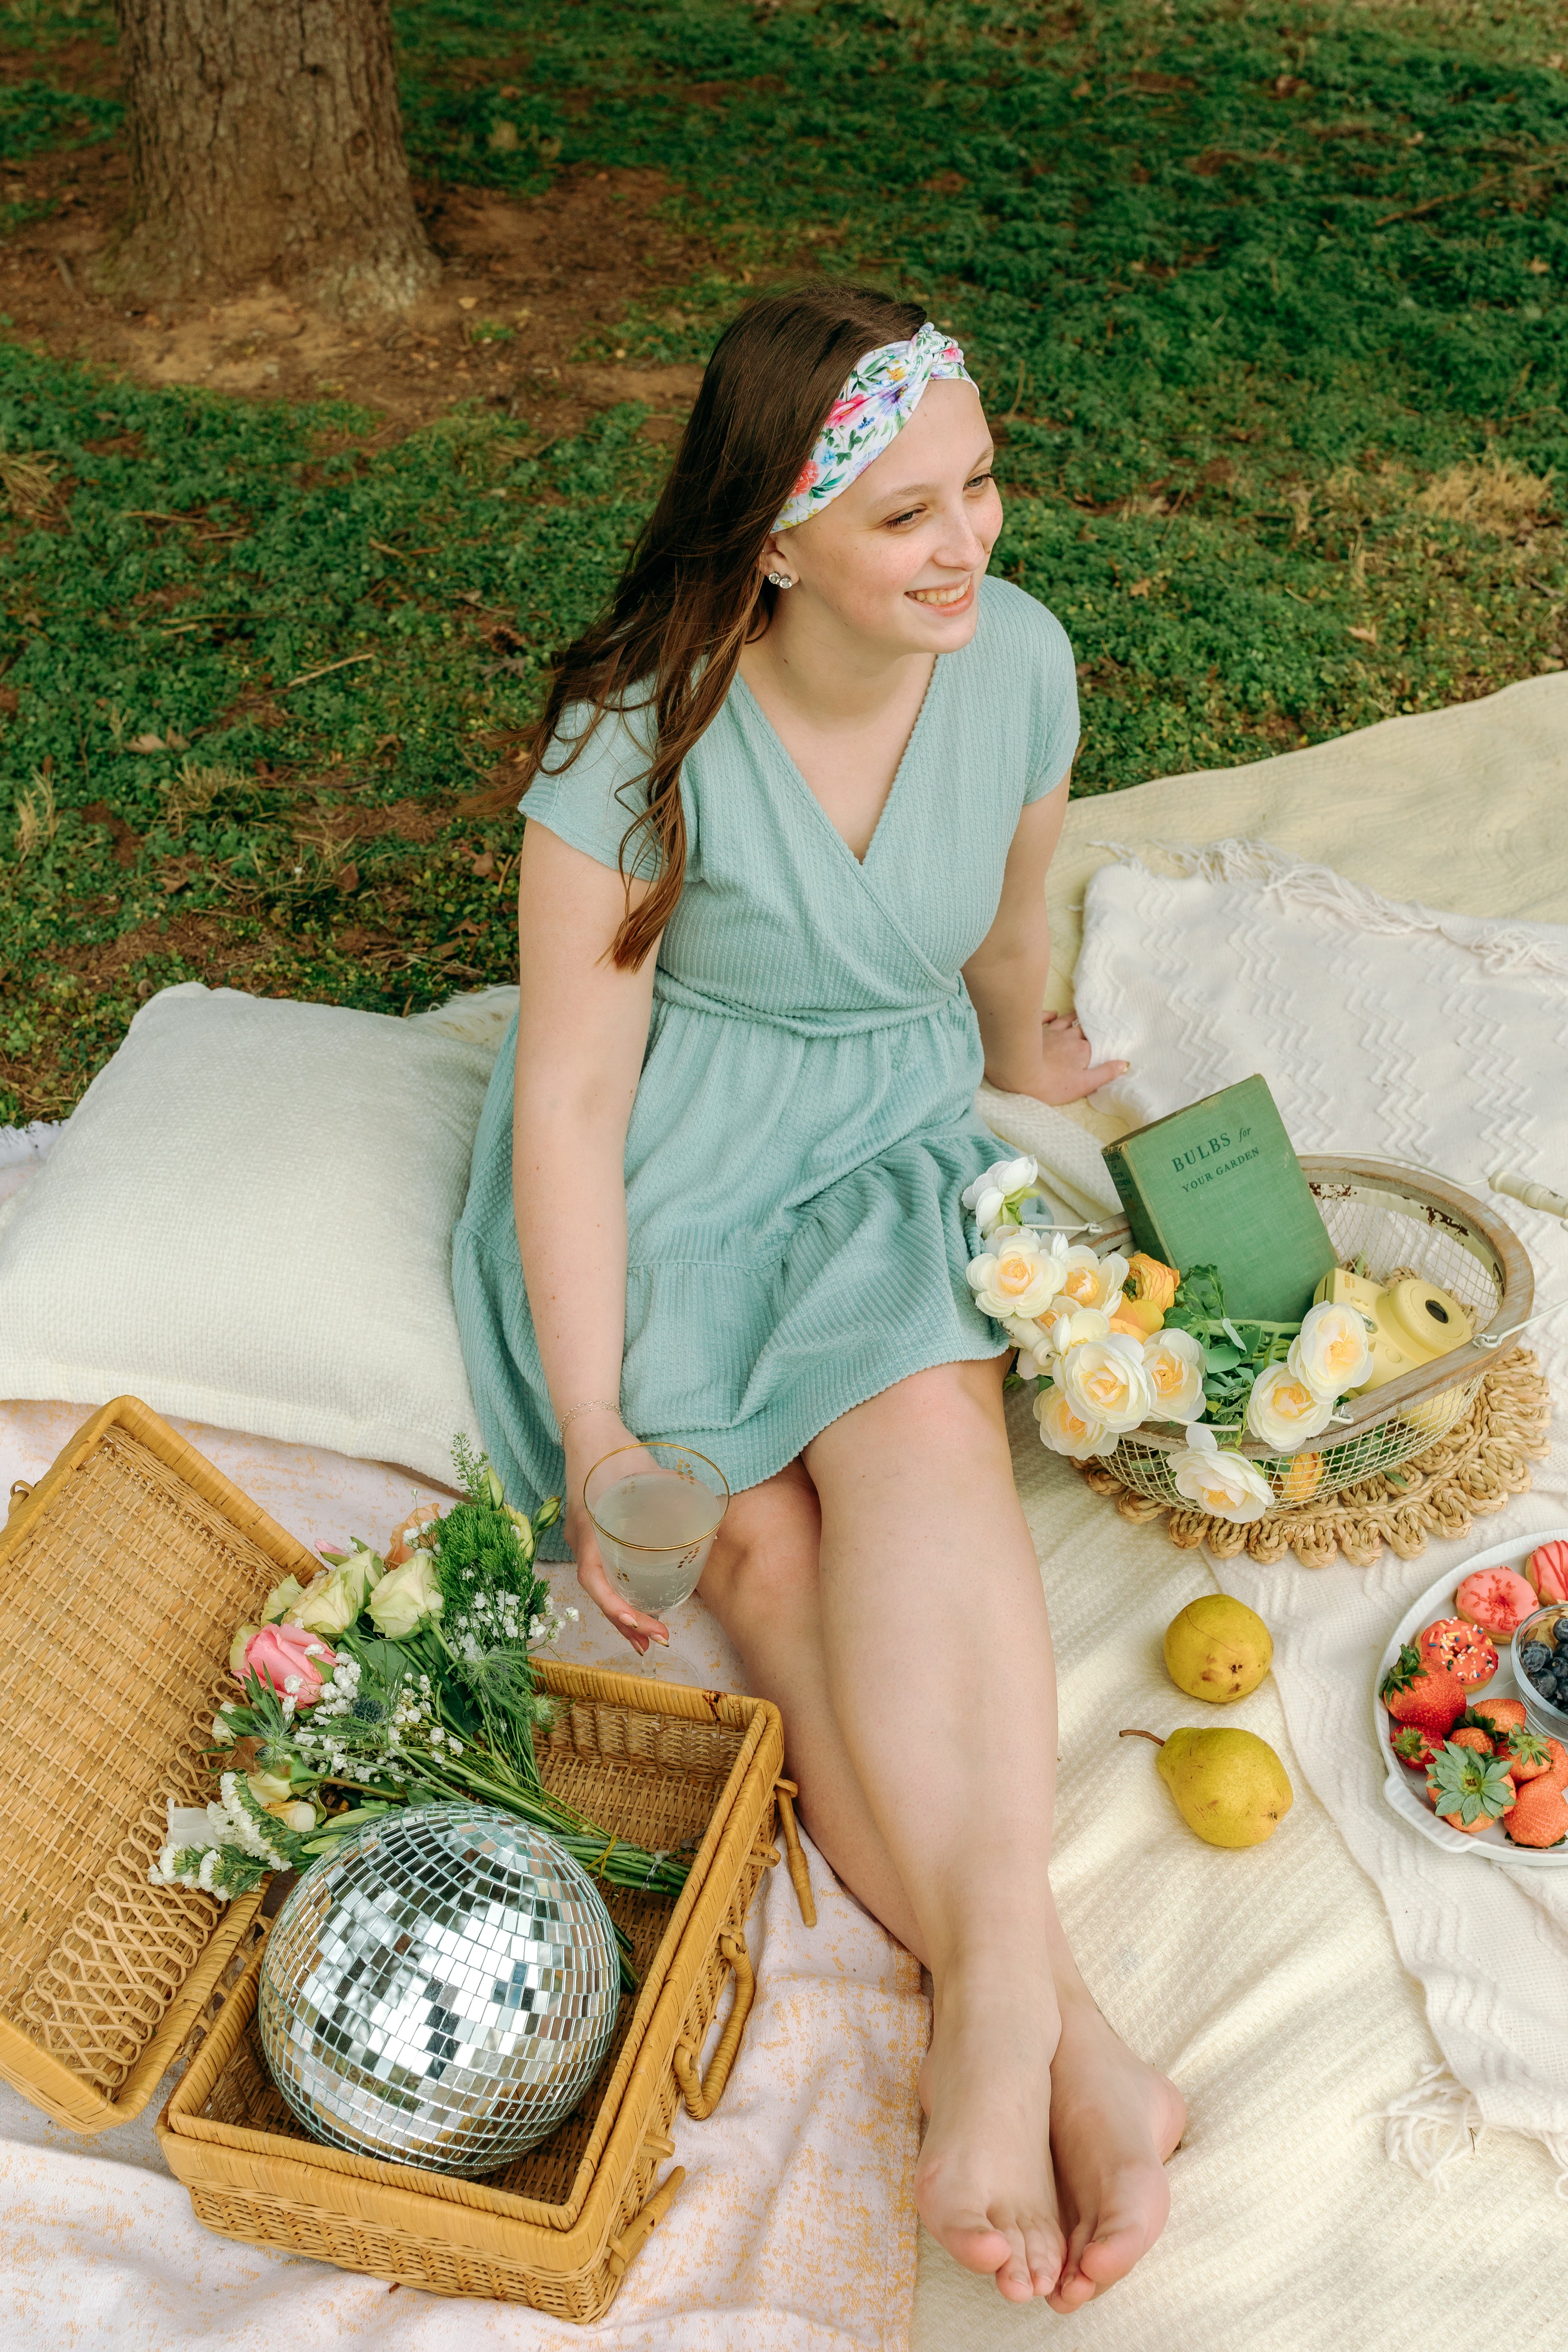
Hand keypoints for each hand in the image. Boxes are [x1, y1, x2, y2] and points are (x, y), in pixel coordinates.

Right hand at [560, 1412, 669, 1655]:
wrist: (588, 1431)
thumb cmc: (613, 1451)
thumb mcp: (644, 1471)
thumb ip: (671, 1490)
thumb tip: (706, 1510)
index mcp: (589, 1532)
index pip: (595, 1582)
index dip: (617, 1608)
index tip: (642, 1624)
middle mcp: (583, 1543)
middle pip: (599, 1594)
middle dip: (626, 1624)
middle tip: (655, 1644)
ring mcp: (585, 1541)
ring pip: (600, 1589)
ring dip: (621, 1616)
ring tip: (646, 1642)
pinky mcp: (593, 1537)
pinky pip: (602, 1575)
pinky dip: (618, 1595)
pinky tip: (637, 1607)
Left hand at [989, 1012, 1126, 1106]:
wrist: (1017, 1072)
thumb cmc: (1051, 1084)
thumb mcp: (1083, 1085)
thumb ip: (1104, 1074)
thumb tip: (1124, 1064)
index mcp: (1082, 1051)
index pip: (1097, 1044)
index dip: (1102, 1042)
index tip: (1107, 1038)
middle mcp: (1069, 1037)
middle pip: (1082, 1030)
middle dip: (1089, 1029)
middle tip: (1095, 1025)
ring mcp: (1051, 1031)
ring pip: (1065, 1021)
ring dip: (1073, 1018)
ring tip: (1079, 1015)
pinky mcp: (1033, 1030)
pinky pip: (1043, 1017)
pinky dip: (1049, 1014)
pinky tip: (1053, 1013)